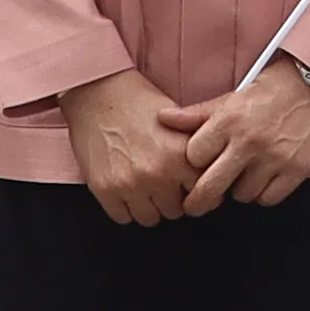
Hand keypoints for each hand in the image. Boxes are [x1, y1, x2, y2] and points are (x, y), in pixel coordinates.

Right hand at [62, 69, 204, 227]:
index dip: (199, 191)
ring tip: (145, 186)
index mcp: (180, 155)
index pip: (204, 195)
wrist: (97, 91)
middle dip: (173, 199)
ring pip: (150, 219)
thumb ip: (195, 149)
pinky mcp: (104, 189)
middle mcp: (157, 174)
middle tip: (165, 184)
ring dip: (150, 205)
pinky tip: (127, 188)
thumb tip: (212, 172)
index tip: (193, 189)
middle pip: (176, 211)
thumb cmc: (137, 101)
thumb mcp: (178, 120)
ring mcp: (129, 184)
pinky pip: (122, 218)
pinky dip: (126, 207)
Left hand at [179, 55, 309, 212]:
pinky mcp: (296, 170)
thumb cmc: (275, 89)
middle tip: (195, 204)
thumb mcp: (233, 96)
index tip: (197, 166)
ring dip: (240, 189)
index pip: (193, 156)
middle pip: (209, 187)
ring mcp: (273, 158)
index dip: (193, 163)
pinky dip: (265, 193)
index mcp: (229, 120)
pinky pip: (269, 199)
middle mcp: (248, 141)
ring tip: (245, 174)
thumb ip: (197, 114)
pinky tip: (265, 178)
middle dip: (197, 201)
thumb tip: (162, 118)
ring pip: (241, 195)